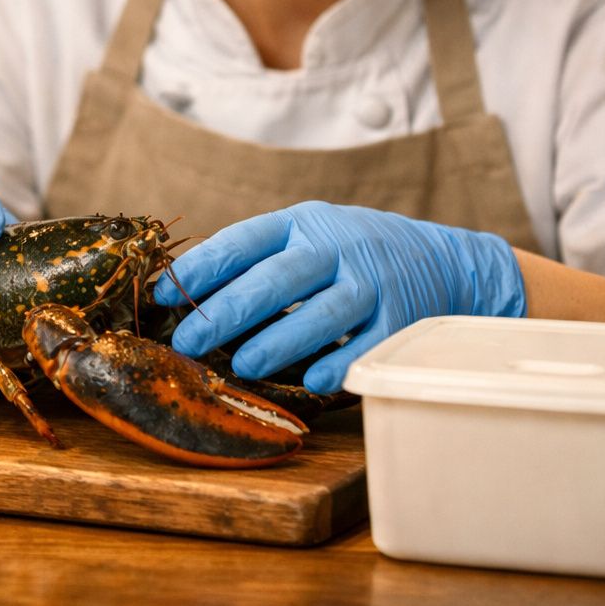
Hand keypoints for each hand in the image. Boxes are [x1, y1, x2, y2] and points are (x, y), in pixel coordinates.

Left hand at [154, 201, 525, 392]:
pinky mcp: (401, 319)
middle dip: (229, 310)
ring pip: (322, 313)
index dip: (204, 266)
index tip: (163, 293)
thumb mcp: (304, 238)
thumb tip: (180, 294)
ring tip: (242, 365)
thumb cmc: (347, 254)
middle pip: (279, 278)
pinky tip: (311, 381)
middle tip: (190, 340)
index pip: (245, 240)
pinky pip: (367, 344)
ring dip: (280, 341)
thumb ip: (254, 262)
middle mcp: (336, 249)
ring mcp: (371, 283)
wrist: (441, 258)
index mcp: (301, 224)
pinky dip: (339, 363)